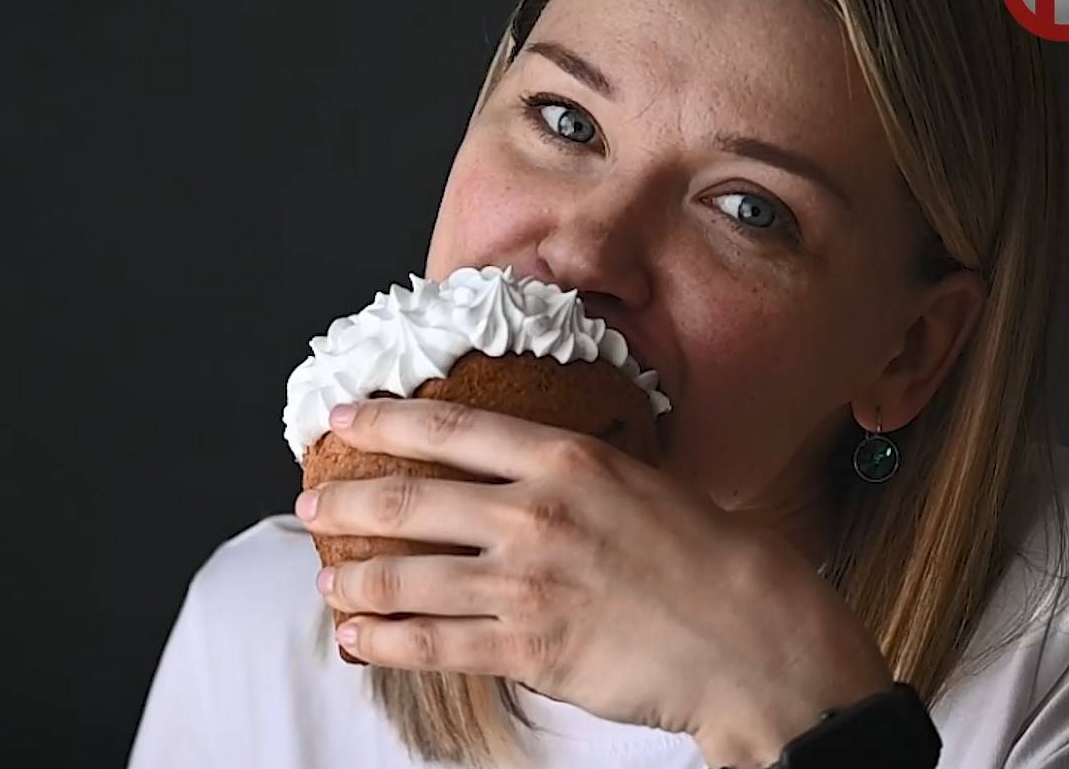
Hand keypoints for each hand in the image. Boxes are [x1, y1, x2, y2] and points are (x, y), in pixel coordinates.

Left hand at [294, 397, 893, 768]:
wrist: (757, 639)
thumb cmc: (716, 558)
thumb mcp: (646, 481)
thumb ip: (578, 473)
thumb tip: (527, 468)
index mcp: (566, 459)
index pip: (449, 430)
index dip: (383, 422)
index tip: (341, 419)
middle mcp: (534, 514)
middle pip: (406, 501)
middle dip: (344, 501)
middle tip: (311, 503)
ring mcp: (526, 585)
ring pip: (405, 578)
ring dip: (352, 579)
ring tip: (327, 581)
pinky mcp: (529, 650)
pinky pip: (433, 645)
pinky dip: (384, 642)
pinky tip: (358, 640)